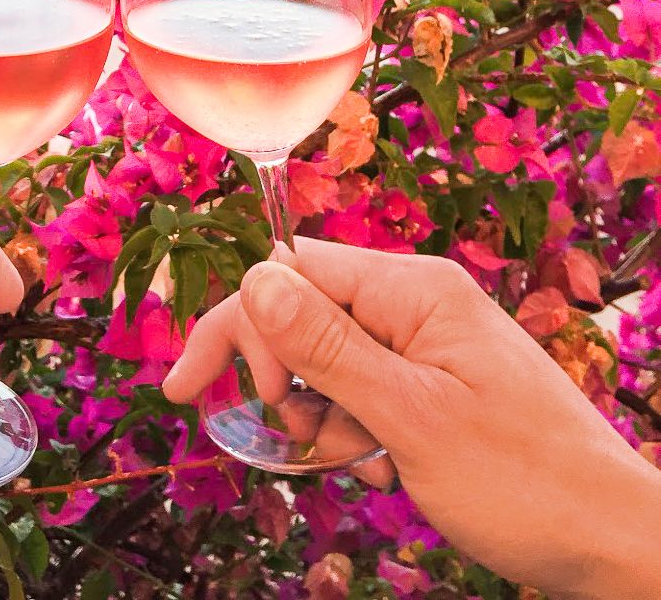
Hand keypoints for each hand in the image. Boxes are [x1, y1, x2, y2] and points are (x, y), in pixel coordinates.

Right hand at [163, 240, 660, 599]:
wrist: (613, 540)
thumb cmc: (522, 481)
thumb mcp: (409, 418)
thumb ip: (326, 346)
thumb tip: (253, 278)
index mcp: (413, 288)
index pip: (291, 272)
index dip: (242, 329)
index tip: (198, 394)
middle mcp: (419, 299)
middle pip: (306, 310)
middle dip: (279, 374)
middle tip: (286, 440)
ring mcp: (431, 340)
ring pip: (330, 357)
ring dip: (321, 413)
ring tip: (360, 464)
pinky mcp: (439, 381)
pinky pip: (367, 388)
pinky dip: (356, 429)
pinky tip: (381, 467)